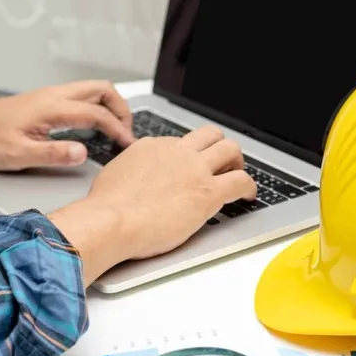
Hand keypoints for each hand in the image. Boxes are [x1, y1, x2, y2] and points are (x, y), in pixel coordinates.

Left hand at [0, 80, 135, 170]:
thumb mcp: (19, 155)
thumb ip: (53, 153)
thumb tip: (82, 152)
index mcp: (50, 108)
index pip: (97, 114)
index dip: (117, 130)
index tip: (127, 146)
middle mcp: (53, 96)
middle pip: (102, 90)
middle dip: (121, 109)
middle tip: (126, 133)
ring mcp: (49, 96)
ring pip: (92, 90)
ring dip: (109, 107)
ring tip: (115, 131)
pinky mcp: (44, 100)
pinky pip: (80, 96)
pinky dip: (96, 107)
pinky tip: (93, 127)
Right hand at [47, 125, 256, 285]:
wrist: (110, 221)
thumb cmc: (106, 209)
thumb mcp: (114, 176)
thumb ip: (131, 172)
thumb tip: (131, 180)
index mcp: (152, 147)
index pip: (180, 142)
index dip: (189, 155)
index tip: (191, 166)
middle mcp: (176, 152)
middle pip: (210, 135)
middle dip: (219, 147)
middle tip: (223, 163)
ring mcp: (194, 169)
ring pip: (230, 149)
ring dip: (237, 161)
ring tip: (238, 175)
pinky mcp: (208, 192)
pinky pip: (240, 181)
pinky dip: (249, 187)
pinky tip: (248, 196)